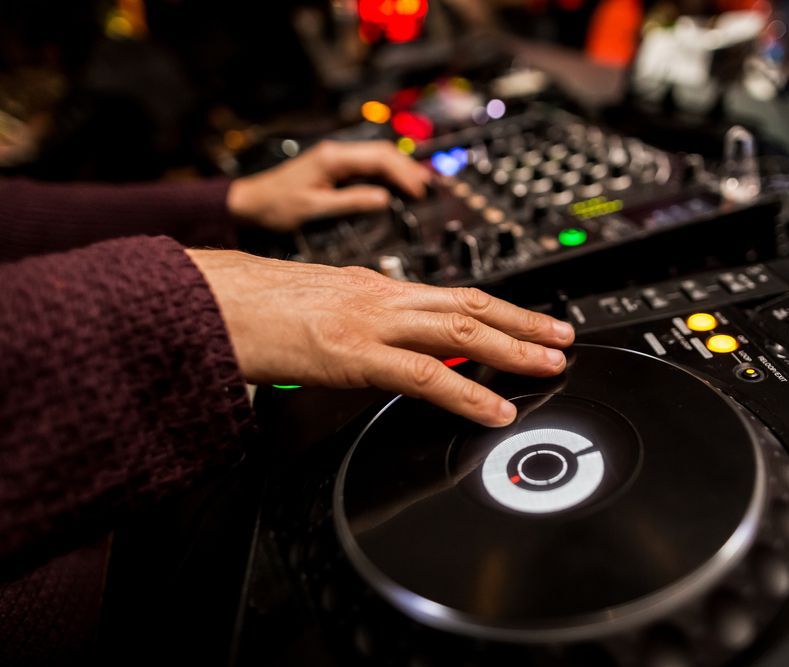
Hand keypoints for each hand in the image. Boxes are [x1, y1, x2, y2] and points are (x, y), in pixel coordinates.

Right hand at [186, 250, 574, 426]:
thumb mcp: (321, 307)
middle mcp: (384, 296)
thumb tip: (389, 350)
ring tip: (550, 366)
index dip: (500, 307)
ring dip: (514, 350)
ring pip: (462, 332)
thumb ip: (361, 325)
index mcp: (376, 286)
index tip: (529, 320)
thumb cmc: (254, 306)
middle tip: (562, 337)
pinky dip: (469, 393)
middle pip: (471, 305)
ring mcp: (373, 322)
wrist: (208, 301)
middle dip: (524, 322)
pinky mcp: (356, 354)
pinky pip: (426, 376)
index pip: (453, 294)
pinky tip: (494, 409)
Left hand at [226, 140, 430, 231]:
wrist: (250, 203)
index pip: (379, 158)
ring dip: (398, 169)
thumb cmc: (276, 206)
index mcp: (333, 158)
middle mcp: (336, 152)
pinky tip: (395, 185)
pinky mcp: (333, 167)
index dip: (404, 174)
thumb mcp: (316, 208)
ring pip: (376, 156)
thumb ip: (352, 202)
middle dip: (407, 168)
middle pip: (382, 152)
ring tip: (418, 186)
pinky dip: (385, 173)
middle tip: (426, 189)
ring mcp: (334, 158)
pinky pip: (365, 166)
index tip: (419, 192)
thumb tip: (384, 199)